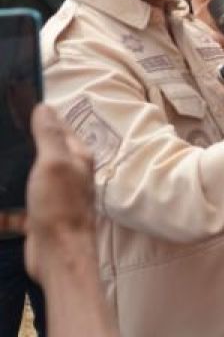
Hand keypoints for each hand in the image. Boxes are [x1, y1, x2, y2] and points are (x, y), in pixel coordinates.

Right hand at [0, 106, 96, 283]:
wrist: (58, 256)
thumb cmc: (61, 207)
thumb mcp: (54, 163)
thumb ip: (50, 135)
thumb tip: (44, 107)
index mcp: (77, 157)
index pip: (59, 127)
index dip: (39, 116)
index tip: (13, 108)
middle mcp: (68, 174)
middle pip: (40, 152)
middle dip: (19, 145)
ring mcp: (53, 196)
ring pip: (25, 177)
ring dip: (8, 174)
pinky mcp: (37, 216)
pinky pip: (15, 204)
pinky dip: (4, 202)